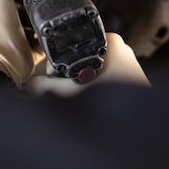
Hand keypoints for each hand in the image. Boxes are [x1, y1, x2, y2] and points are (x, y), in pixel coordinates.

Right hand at [26, 33, 150, 96]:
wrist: (138, 127)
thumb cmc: (111, 106)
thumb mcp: (70, 93)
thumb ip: (45, 86)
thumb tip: (30, 83)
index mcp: (109, 41)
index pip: (70, 47)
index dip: (55, 67)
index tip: (53, 84)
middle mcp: (119, 47)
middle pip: (77, 59)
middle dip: (66, 79)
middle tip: (66, 96)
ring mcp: (126, 62)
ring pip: (88, 71)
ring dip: (78, 86)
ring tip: (80, 101)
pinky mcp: (128, 77)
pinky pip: (100, 79)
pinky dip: (91, 90)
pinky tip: (90, 102)